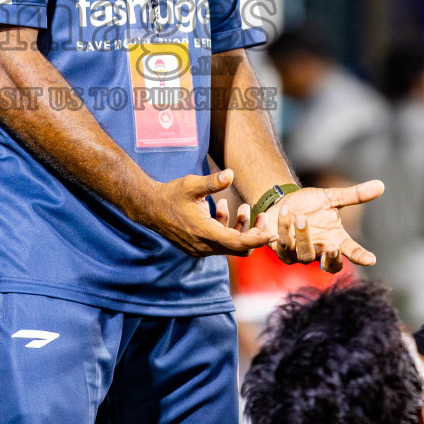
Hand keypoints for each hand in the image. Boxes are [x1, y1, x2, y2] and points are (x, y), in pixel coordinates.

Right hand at [141, 170, 273, 257]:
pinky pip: (219, 244)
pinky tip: (221, 208)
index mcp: (205, 232)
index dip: (258, 239)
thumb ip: (212, 182)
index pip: (238, 242)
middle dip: (254, 233)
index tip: (274, 233)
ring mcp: (200, 249)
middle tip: (263, 215)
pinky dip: (226, 230)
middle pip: (238, 247)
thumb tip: (231, 174)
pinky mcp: (197, 247)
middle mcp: (204, 246)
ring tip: (242, 207)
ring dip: (240, 229)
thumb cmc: (171, 194)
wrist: (150, 208)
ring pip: (230, 246)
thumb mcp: (191, 185)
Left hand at [257, 180, 383, 272]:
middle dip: (328, 258)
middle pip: (326, 264)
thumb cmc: (310, 204)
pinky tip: (275, 219)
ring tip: (298, 216)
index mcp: (334, 240)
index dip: (360, 256)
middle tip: (332, 247)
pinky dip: (276, 232)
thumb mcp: (331, 198)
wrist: (283, 202)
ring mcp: (296, 252)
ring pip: (300, 254)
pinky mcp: (277, 246)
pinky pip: (276, 244)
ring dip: (300, 237)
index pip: (351, 251)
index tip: (371, 259)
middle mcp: (317, 250)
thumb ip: (354, 195)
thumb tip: (381, 185)